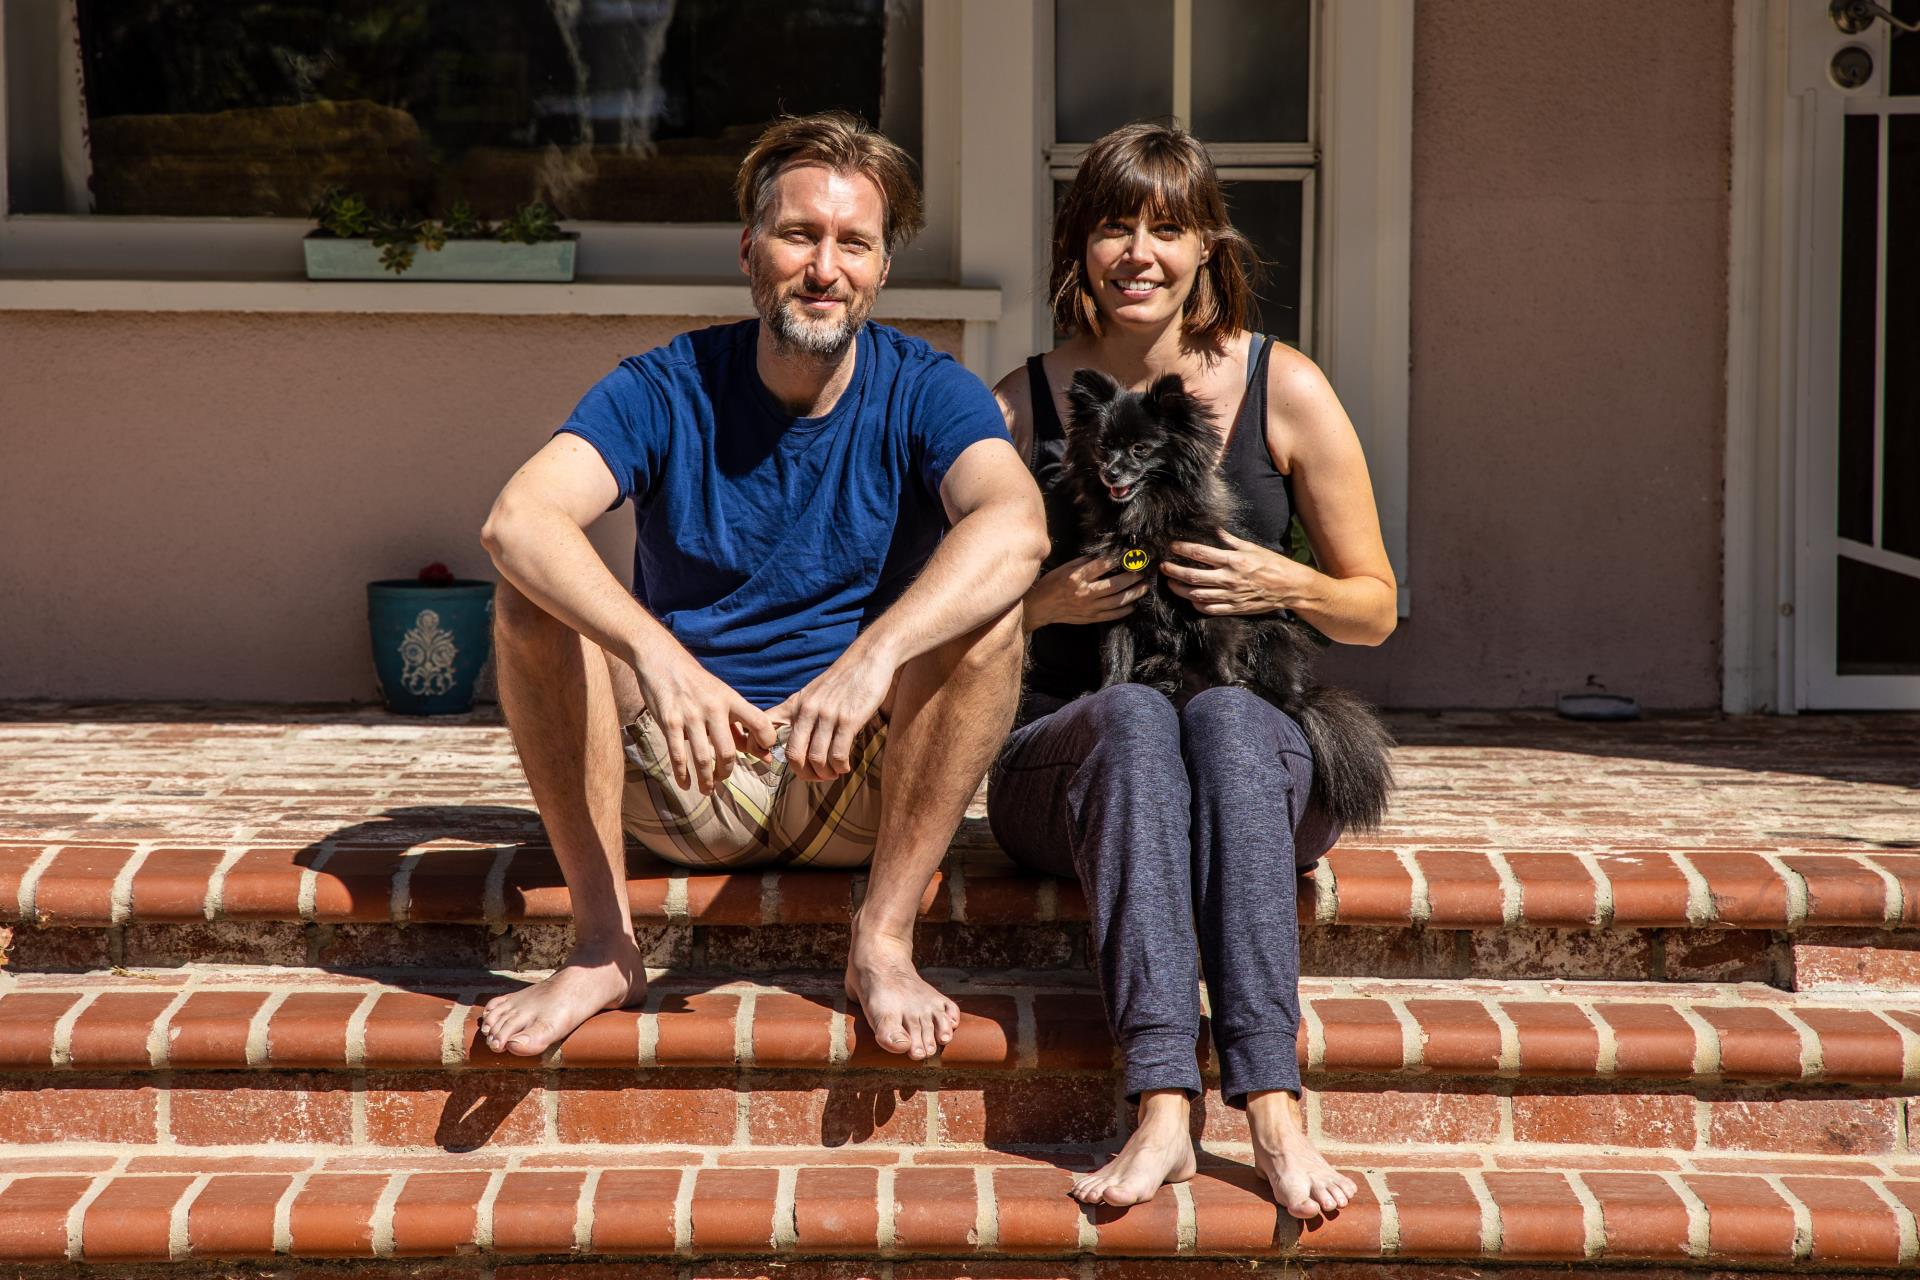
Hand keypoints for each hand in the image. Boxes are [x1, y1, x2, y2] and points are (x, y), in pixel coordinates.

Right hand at [632, 641, 775, 793]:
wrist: (662, 659)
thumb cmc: (696, 683)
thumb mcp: (722, 697)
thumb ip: (739, 725)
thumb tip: (762, 754)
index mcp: (731, 699)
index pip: (760, 723)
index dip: (766, 742)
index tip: (761, 755)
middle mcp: (713, 707)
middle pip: (728, 751)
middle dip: (727, 772)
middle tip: (722, 779)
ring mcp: (690, 715)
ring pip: (703, 758)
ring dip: (706, 780)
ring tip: (706, 790)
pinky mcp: (669, 721)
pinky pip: (678, 755)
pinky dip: (683, 775)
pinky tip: (686, 784)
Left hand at [768, 644, 895, 781]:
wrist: (868, 658)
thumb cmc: (843, 679)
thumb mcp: (812, 692)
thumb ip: (800, 712)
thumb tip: (794, 739)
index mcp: (796, 704)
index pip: (767, 727)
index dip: (760, 749)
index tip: (773, 761)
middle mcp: (808, 710)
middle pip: (794, 755)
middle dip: (804, 773)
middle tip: (816, 777)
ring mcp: (828, 715)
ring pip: (816, 758)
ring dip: (825, 774)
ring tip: (833, 773)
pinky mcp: (849, 719)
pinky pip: (838, 754)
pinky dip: (840, 767)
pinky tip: (844, 766)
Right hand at [1024, 555, 1148, 629]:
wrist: (1040, 607)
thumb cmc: (1052, 584)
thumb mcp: (1065, 567)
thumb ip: (1085, 563)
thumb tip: (1105, 557)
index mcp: (1078, 576)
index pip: (1104, 565)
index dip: (1120, 559)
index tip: (1131, 555)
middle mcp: (1085, 592)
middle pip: (1115, 584)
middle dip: (1132, 577)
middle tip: (1142, 572)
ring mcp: (1089, 607)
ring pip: (1117, 601)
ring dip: (1133, 594)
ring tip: (1143, 587)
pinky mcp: (1090, 618)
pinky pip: (1112, 615)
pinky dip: (1124, 610)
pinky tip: (1132, 604)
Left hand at [1162, 529, 1305, 615]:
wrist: (1291, 588)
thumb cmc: (1274, 565)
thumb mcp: (1253, 548)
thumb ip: (1231, 541)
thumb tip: (1216, 530)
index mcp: (1233, 560)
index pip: (1200, 553)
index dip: (1182, 549)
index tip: (1172, 547)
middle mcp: (1229, 579)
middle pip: (1192, 575)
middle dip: (1174, 571)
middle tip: (1163, 566)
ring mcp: (1230, 596)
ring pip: (1196, 594)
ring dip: (1180, 589)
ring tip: (1171, 583)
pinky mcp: (1234, 608)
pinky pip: (1209, 609)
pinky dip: (1196, 604)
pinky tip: (1191, 598)